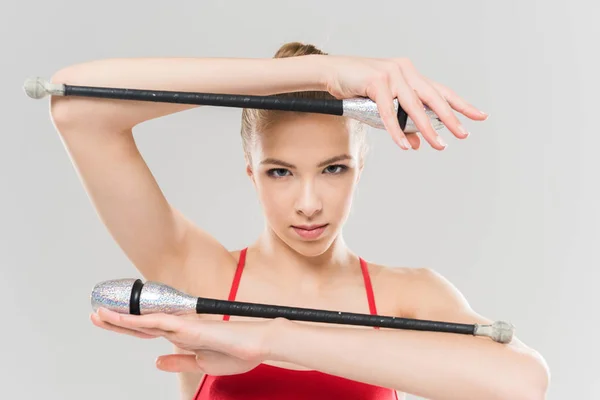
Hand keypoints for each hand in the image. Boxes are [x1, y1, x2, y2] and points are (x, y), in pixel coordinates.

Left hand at [91, 307, 276, 375]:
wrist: (259, 346)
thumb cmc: (238, 353)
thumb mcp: (202, 363)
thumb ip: (179, 361)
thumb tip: (157, 360)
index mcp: (182, 336)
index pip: (148, 330)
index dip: (126, 326)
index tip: (107, 321)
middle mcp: (179, 327)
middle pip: (141, 323)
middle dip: (117, 320)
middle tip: (95, 315)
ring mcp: (183, 325)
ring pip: (145, 320)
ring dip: (121, 317)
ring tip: (100, 314)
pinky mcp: (188, 327)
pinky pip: (158, 322)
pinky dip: (137, 320)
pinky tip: (121, 318)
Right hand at [320, 55, 488, 150]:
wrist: (331, 73)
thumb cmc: (356, 89)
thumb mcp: (382, 109)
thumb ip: (401, 124)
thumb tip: (416, 144)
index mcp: (410, 74)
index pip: (440, 91)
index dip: (461, 104)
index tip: (479, 116)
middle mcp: (405, 70)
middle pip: (433, 97)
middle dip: (450, 118)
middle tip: (463, 134)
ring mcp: (392, 74)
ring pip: (413, 106)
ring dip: (426, 128)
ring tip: (438, 145)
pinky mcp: (376, 80)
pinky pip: (388, 111)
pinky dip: (396, 130)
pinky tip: (403, 144)